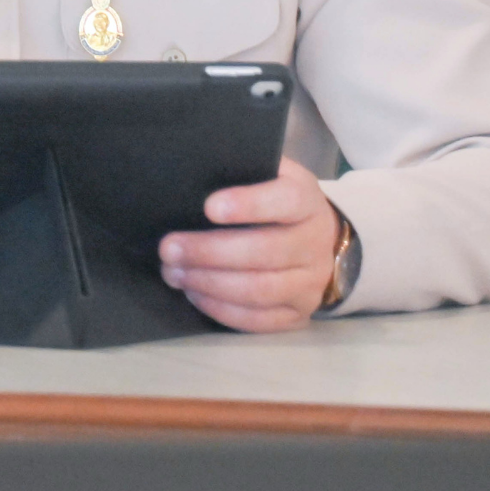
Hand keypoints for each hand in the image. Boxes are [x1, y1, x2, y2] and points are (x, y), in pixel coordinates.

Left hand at [158, 158, 339, 332]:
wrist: (320, 240)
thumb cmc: (277, 201)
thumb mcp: (271, 175)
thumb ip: (243, 170)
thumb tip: (193, 174)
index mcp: (307, 200)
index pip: (285, 200)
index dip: (249, 204)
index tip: (209, 207)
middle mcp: (314, 243)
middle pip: (264, 252)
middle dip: (210, 252)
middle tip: (169, 249)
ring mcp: (310, 283)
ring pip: (259, 290)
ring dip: (209, 283)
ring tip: (174, 273)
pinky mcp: (299, 313)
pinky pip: (258, 320)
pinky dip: (221, 309)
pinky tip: (195, 294)